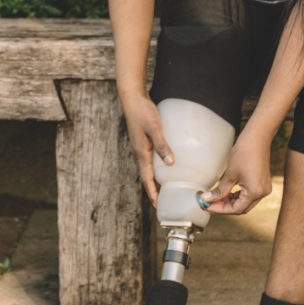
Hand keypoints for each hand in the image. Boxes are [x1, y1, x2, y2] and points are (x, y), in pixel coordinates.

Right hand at [120, 92, 173, 207]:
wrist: (132, 98)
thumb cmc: (142, 112)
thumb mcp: (154, 128)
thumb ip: (162, 144)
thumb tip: (171, 163)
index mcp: (141, 153)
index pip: (146, 179)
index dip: (152, 193)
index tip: (158, 206)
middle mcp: (140, 153)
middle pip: (147, 177)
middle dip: (154, 190)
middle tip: (165, 201)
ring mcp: (141, 147)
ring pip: (148, 168)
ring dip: (155, 179)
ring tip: (167, 187)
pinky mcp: (144, 140)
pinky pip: (151, 158)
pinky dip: (157, 166)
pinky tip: (167, 164)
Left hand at [200, 132, 271, 215]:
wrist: (257, 138)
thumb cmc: (244, 153)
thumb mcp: (230, 174)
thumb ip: (220, 190)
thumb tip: (207, 199)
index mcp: (255, 192)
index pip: (236, 209)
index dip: (220, 209)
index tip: (207, 206)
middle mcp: (262, 193)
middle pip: (241, 208)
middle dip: (225, 207)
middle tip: (210, 203)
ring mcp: (264, 189)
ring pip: (245, 202)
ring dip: (231, 202)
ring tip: (217, 197)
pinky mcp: (263, 184)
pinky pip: (250, 195)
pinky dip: (238, 196)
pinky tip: (227, 192)